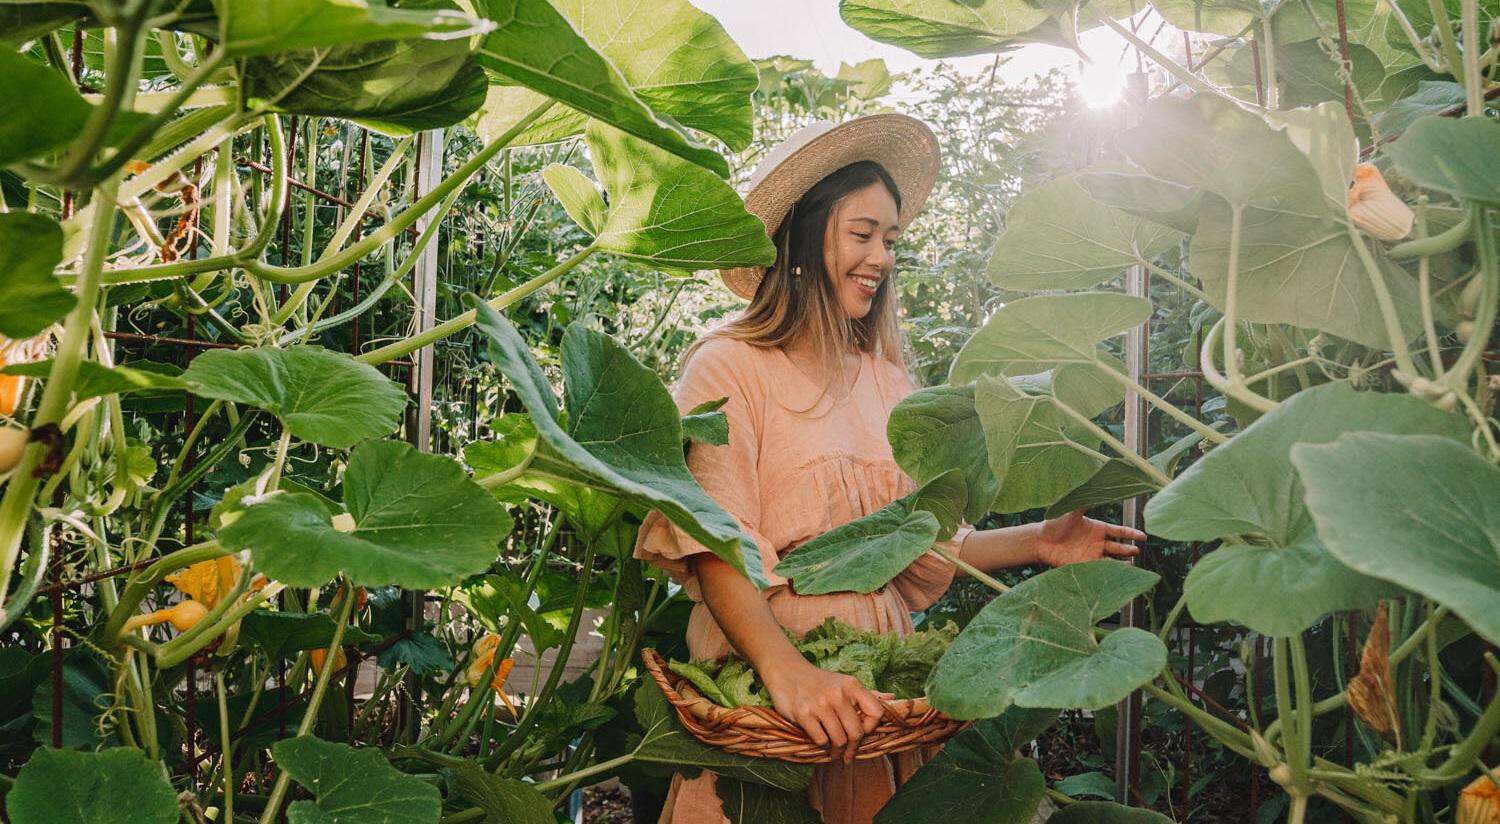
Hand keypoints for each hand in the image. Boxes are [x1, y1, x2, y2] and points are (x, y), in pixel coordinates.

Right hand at [762, 658, 884, 762]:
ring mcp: (820, 704)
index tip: (863, 733)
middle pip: (857, 732)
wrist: (787, 671)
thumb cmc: (819, 681)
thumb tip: (892, 697)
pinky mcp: (803, 713)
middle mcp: (838, 694)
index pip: (876, 713)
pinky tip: (821, 742)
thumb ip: (867, 694)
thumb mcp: (844, 683)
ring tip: (834, 752)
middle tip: (847, 754)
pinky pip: (821, 740)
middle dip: (852, 747)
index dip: (872, 728)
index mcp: (851, 685)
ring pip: (839, 739)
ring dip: (837, 750)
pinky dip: (822, 745)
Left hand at [1035, 509, 1146, 566]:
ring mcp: (1092, 554)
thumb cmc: (1054, 524)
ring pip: (1113, 559)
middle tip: (1137, 550)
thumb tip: (1096, 487)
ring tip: (1133, 564)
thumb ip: (1085, 502)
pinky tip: (1119, 573)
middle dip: (1129, 549)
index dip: (1131, 533)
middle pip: (1118, 546)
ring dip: (1123, 562)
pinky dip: (1111, 571)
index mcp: (1097, 528)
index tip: (1143, 536)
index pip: (1119, 531)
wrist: (1040, 541)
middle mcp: (1097, 541)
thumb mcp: (1072, 510)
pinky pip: (1101, 569)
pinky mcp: (1084, 565)